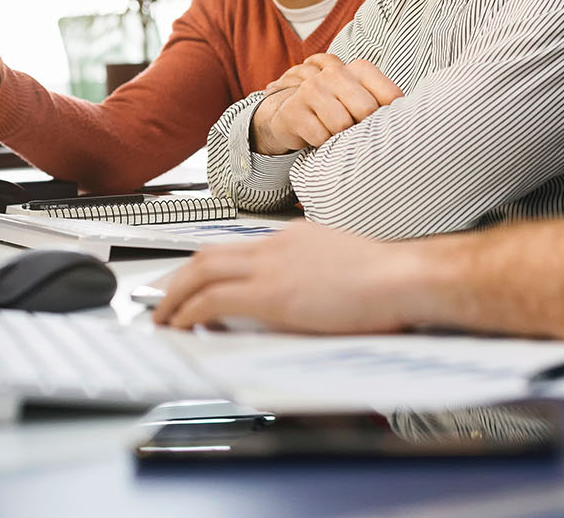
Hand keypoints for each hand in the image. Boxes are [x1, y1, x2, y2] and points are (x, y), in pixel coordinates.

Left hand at [152, 221, 420, 333]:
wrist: (402, 278)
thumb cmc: (388, 280)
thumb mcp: (343, 267)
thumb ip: (317, 275)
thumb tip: (306, 297)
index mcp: (294, 237)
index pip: (236, 247)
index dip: (207, 265)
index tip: (193, 281)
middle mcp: (275, 245)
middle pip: (208, 253)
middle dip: (177, 277)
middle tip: (161, 298)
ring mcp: (271, 267)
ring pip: (201, 270)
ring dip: (174, 294)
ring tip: (162, 316)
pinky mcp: (271, 294)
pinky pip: (213, 299)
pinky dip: (189, 311)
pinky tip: (181, 326)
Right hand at [250, 54, 402, 154]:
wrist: (291, 115)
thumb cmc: (338, 110)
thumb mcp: (363, 100)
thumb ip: (385, 104)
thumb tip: (413, 122)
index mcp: (360, 69)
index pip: (391, 96)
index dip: (391, 119)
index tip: (386, 129)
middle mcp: (335, 73)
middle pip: (366, 111)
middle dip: (364, 130)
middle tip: (356, 135)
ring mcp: (312, 89)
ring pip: (342, 125)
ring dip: (341, 139)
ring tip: (336, 135)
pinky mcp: (293, 110)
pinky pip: (320, 137)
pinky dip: (323, 146)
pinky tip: (320, 139)